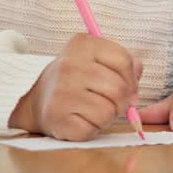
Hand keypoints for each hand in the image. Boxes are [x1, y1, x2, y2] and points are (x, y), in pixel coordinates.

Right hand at [9, 33, 141, 140]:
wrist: (36, 98)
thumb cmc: (76, 79)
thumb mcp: (98, 60)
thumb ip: (124, 64)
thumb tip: (136, 85)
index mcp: (83, 44)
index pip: (124, 61)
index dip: (132, 78)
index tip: (127, 86)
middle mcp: (69, 65)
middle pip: (119, 88)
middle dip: (122, 101)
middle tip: (111, 102)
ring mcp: (61, 91)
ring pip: (109, 111)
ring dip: (108, 116)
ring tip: (94, 110)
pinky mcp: (56, 116)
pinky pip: (93, 128)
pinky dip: (93, 128)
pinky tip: (81, 119)